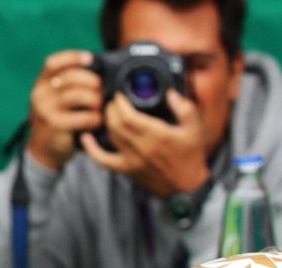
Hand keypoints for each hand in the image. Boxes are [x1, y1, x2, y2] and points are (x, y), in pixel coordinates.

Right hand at [26, 51, 102, 171]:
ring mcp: (46, 109)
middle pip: (70, 77)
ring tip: (100, 106)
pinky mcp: (56, 125)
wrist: (45, 148)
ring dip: (95, 100)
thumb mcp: (56, 99)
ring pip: (78, 95)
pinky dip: (95, 118)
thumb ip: (69, 86)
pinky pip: (83, 117)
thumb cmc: (58, 119)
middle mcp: (40, 94)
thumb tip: (99, 71)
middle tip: (102, 89)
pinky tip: (97, 121)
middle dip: (92, 81)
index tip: (90, 58)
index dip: (72, 57)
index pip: (53, 63)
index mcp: (41, 83)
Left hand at [79, 89, 211, 198]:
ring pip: (110, 136)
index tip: (119, 94)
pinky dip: (91, 148)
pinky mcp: (126, 170)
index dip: (119, 103)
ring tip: (109, 113)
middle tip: (114, 101)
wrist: (188, 188)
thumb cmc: (191, 157)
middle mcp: (142, 147)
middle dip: (111, 108)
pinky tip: (86, 137)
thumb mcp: (195, 130)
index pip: (128, 116)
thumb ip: (185, 109)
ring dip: (106, 121)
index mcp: (157, 135)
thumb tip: (171, 93)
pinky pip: (103, 160)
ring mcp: (132, 160)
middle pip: (115, 123)